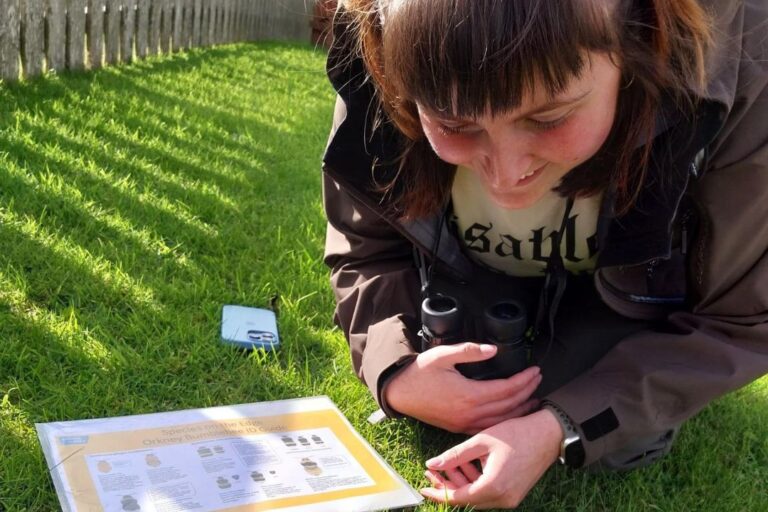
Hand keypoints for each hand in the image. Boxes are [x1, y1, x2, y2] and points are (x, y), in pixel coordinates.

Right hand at [383, 342, 541, 433]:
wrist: (399, 392)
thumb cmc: (419, 373)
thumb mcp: (441, 355)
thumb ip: (468, 351)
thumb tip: (493, 350)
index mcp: (468, 395)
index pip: (505, 390)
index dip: (523, 380)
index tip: (535, 370)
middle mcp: (469, 414)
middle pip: (508, 406)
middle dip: (527, 393)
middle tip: (539, 380)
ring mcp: (464, 424)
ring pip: (501, 421)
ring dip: (520, 410)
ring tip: (534, 400)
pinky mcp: (459, 428)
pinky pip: (489, 428)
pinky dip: (504, 421)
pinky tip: (511, 415)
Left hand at [420, 409, 562, 508]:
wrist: (549, 434)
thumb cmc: (517, 433)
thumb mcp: (482, 441)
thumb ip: (455, 455)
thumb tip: (432, 464)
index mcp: (493, 486)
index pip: (458, 498)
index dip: (438, 493)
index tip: (423, 487)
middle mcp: (503, 498)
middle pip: (467, 500)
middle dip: (447, 486)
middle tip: (432, 471)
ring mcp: (510, 498)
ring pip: (477, 497)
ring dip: (460, 483)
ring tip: (447, 465)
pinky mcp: (514, 493)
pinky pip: (488, 493)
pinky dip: (474, 482)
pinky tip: (465, 465)